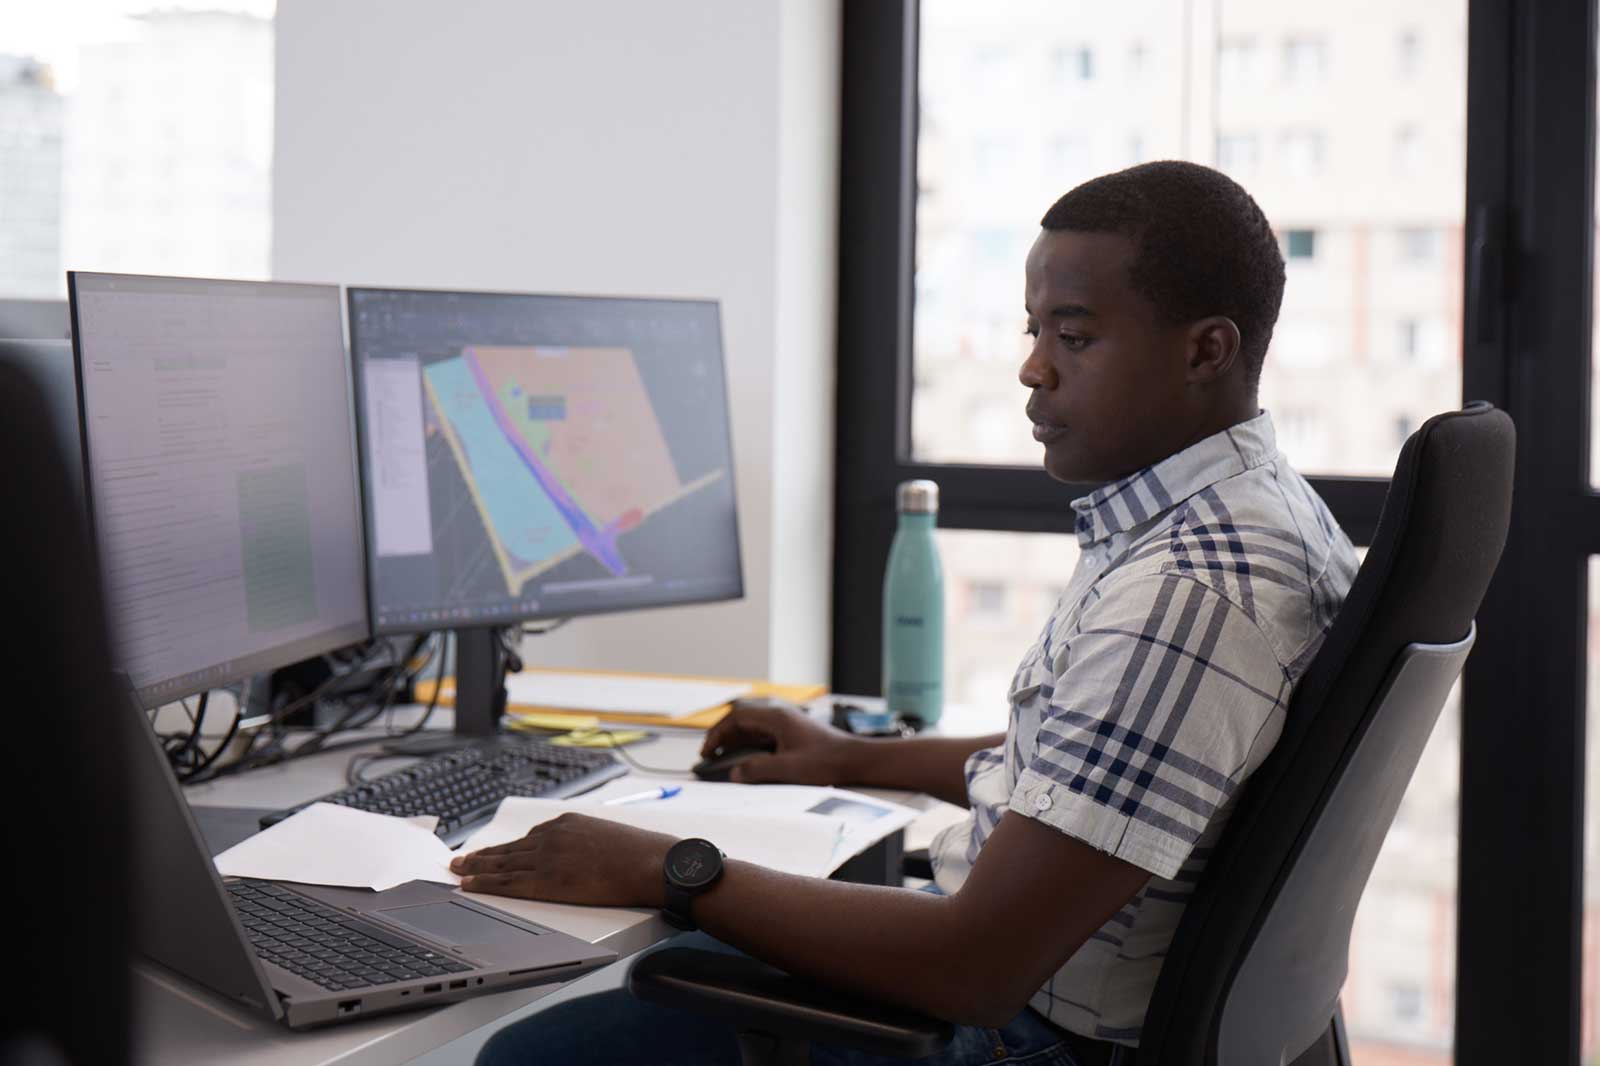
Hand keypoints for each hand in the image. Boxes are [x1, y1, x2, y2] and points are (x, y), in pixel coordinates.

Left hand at [449, 812, 674, 906]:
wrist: (649, 864)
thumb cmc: (640, 854)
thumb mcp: (609, 836)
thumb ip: (587, 842)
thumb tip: (584, 855)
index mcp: (567, 823)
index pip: (530, 837)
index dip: (508, 848)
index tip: (495, 851)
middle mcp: (552, 836)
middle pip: (509, 848)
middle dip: (483, 854)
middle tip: (460, 859)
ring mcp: (547, 857)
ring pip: (502, 864)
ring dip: (476, 868)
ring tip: (457, 870)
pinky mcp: (547, 880)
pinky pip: (507, 883)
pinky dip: (484, 883)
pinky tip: (469, 884)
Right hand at [700, 698, 864, 784]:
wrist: (853, 758)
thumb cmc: (826, 761)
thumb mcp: (789, 769)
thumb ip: (758, 769)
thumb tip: (734, 773)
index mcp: (776, 716)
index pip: (736, 717)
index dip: (717, 733)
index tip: (707, 750)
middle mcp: (779, 712)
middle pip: (741, 715)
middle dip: (722, 732)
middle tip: (709, 751)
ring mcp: (785, 719)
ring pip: (750, 721)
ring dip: (734, 735)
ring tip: (721, 754)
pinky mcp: (790, 728)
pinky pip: (761, 728)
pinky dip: (747, 739)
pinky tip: (744, 754)